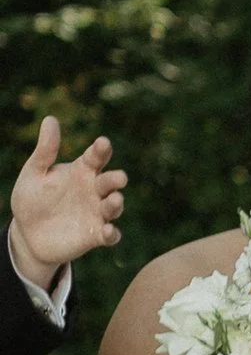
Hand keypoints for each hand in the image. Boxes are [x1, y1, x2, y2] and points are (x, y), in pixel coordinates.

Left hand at [10, 116, 127, 287]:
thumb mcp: (34, 173)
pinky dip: (111, 233)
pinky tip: (108, 231)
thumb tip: (50, 119)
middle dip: (116, 179)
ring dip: (116, 204)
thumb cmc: (32, 199)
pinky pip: (109, 235)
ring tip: (114, 200)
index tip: (103, 143)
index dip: (102, 150)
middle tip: (118, 178)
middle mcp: (94, 191)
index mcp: (82, 172)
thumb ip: (46, 150)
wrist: (28, 234)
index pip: (96, 157)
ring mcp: (97, 213)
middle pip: (110, 182)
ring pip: (113, 206)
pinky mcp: (96, 235)